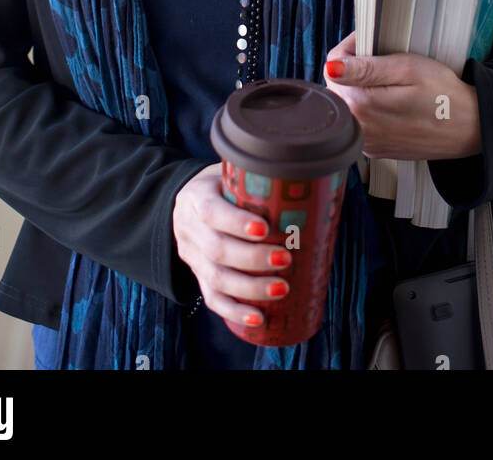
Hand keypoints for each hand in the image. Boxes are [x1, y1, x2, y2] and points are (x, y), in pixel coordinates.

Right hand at [172, 164, 291, 328]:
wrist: (190, 202)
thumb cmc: (223, 186)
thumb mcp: (231, 174)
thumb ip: (255, 181)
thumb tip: (303, 186)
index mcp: (196, 196)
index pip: (211, 211)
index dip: (236, 222)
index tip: (265, 229)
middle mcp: (188, 227)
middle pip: (216, 250)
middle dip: (253, 259)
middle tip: (286, 259)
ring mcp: (191, 255)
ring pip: (216, 278)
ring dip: (250, 289)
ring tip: (282, 289)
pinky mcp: (197, 276)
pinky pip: (213, 299)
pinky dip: (236, 311)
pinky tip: (259, 319)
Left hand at [322, 31, 481, 160]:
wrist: (470, 128)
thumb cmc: (443, 94)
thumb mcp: (407, 68)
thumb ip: (366, 68)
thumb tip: (331, 67)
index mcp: (361, 105)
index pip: (332, 67)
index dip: (350, 49)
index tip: (370, 43)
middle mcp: (359, 128)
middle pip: (337, 88)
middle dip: (353, 70)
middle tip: (383, 60)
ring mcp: (367, 143)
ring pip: (348, 106)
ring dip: (361, 90)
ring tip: (389, 82)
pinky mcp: (377, 150)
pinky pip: (361, 123)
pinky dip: (370, 109)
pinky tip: (393, 103)